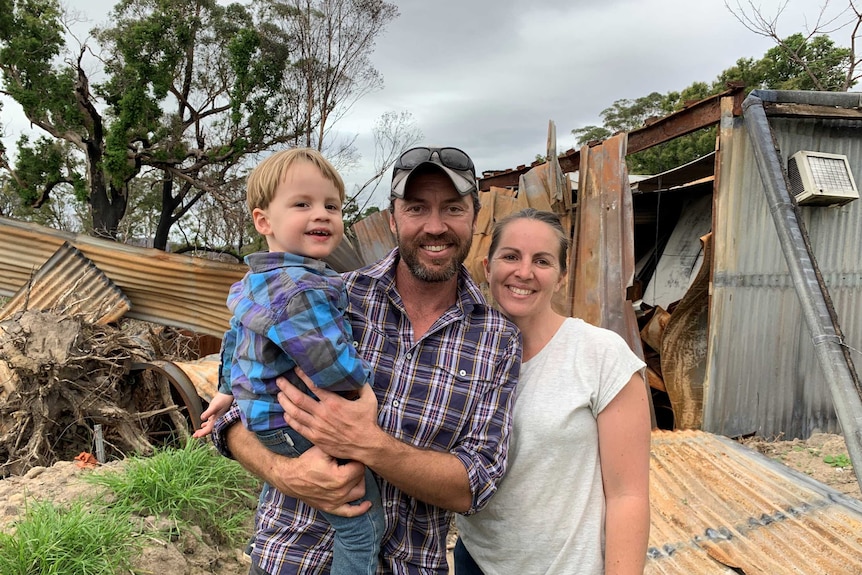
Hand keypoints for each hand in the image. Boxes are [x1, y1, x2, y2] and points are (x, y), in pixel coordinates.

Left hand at [192, 392, 233, 438]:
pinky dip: (206, 424)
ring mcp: (217, 417)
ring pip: (209, 426)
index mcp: (217, 420)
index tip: (197, 436)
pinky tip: (203, 424)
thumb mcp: (215, 406)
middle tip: (194, 436)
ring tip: (197, 432)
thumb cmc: (222, 400)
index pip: (209, 429)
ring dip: (203, 429)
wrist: (228, 394)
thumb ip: (208, 412)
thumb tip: (202, 418)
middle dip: (202, 433)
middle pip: (209, 429)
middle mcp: (217, 420)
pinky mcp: (216, 414)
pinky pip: (210, 422)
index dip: (203, 433)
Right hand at [223, 420, 370, 516]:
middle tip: (350, 459)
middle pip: (360, 478)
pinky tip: (367, 504)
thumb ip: (336, 440)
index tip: (352, 451)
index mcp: (340, 477)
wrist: (289, 477)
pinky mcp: (332, 508)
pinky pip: (350, 512)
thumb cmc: (306, 460)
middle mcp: (340, 492)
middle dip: (356, 468)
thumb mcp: (322, 447)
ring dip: (358, 483)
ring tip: (352, 473)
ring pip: (358, 492)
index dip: (355, 457)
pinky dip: (359, 508)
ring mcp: (336, 502)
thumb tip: (348, 423)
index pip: (359, 466)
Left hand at [276, 369, 379, 461]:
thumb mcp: (369, 399)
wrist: (366, 446)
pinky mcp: (315, 438)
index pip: (313, 385)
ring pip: (294, 413)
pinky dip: (289, 419)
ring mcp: (317, 427)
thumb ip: (361, 384)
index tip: (295, 369)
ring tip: (279, 395)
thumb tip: (357, 372)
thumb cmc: (368, 421)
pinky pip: (298, 427)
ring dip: (284, 402)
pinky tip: (285, 413)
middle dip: (286, 388)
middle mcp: (322, 414)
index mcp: (334, 403)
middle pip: (298, 398)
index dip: (302, 375)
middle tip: (279, 380)